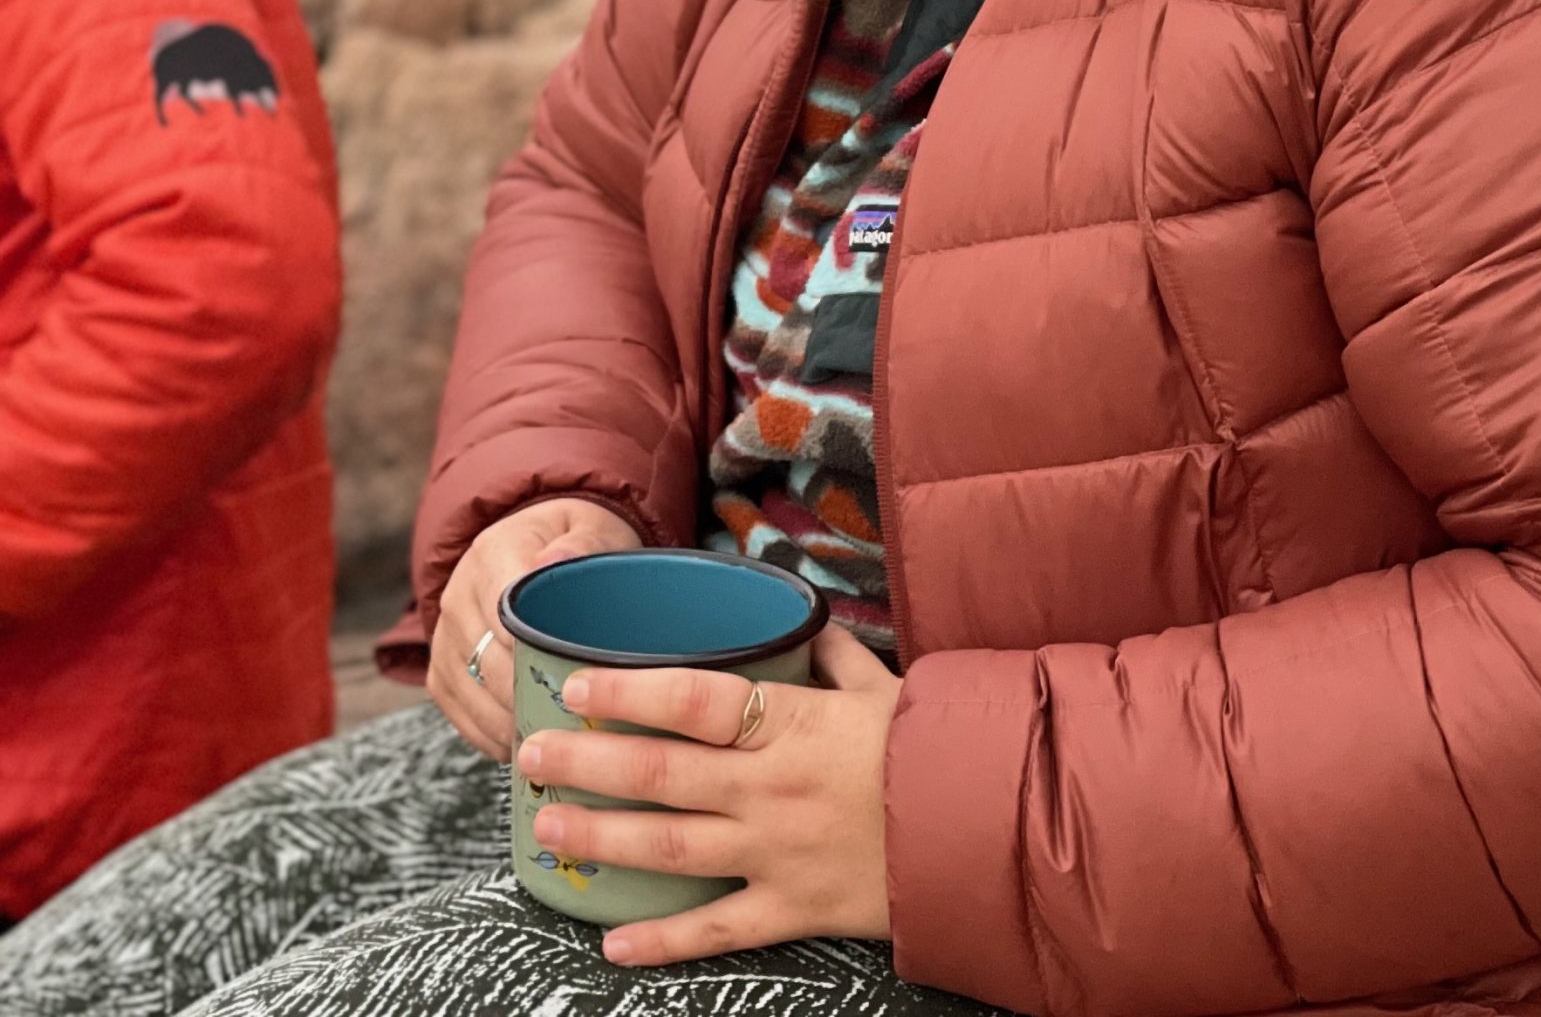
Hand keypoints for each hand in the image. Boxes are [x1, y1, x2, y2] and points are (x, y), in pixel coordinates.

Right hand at [427, 496, 643, 760]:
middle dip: (527, 696)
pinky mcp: (441, 670)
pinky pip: (458, 712)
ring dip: (508, 722)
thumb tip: (552, 561)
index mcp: (492, 555)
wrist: (536, 544)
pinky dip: (489, 734)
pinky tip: (524, 743)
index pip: (502, 615)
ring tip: (552, 739)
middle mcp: (458, 597)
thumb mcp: (590, 527)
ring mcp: (444, 637)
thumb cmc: (574, 541)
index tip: (569, 682)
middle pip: (486, 663)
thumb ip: (580, 543)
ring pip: (469, 694)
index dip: (533, 654)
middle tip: (571, 722)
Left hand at [514, 625, 899, 965]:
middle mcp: (772, 789)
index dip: (628, 692)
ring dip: (602, 837)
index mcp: (794, 724)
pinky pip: (716, 931)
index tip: (576, 686)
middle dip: (587, 762)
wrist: (988, 824)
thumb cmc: (932, 745)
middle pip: (661, 773)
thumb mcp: (883, 685)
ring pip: (670, 847)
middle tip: (531, 755)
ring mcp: (777, 853)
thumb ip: (830, 655)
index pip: (693, 700)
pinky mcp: (793, 909)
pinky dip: (662, 941)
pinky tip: (612, 942)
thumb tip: (800, 621)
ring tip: (547, 826)